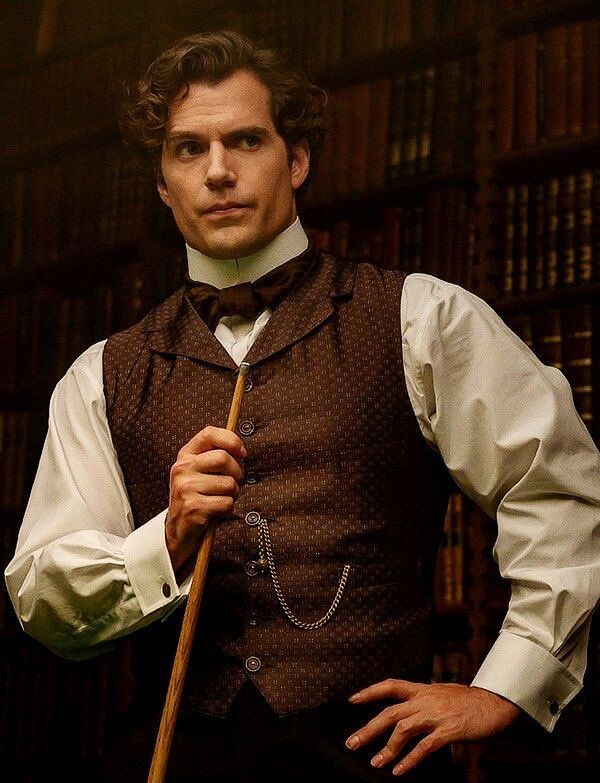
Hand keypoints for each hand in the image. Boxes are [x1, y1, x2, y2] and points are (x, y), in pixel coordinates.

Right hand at [166, 426, 246, 574]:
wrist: (179, 530)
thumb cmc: (197, 497)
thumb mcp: (200, 472)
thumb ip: (215, 457)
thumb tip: (241, 451)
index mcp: (185, 455)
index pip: (210, 433)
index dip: (231, 440)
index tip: (242, 453)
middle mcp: (182, 468)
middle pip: (223, 458)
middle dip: (237, 472)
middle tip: (233, 483)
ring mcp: (185, 488)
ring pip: (229, 483)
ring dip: (233, 494)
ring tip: (221, 499)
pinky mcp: (193, 507)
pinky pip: (226, 502)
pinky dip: (227, 509)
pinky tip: (216, 511)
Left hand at [345, 679, 519, 775]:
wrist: (494, 703)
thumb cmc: (469, 701)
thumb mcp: (442, 693)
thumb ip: (424, 700)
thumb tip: (409, 710)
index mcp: (422, 689)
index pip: (390, 686)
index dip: (370, 691)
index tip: (352, 699)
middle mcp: (425, 700)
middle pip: (390, 712)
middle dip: (369, 729)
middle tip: (352, 744)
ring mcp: (436, 715)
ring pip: (403, 730)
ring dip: (387, 748)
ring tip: (375, 763)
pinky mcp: (448, 730)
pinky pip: (424, 747)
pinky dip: (410, 759)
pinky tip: (399, 771)